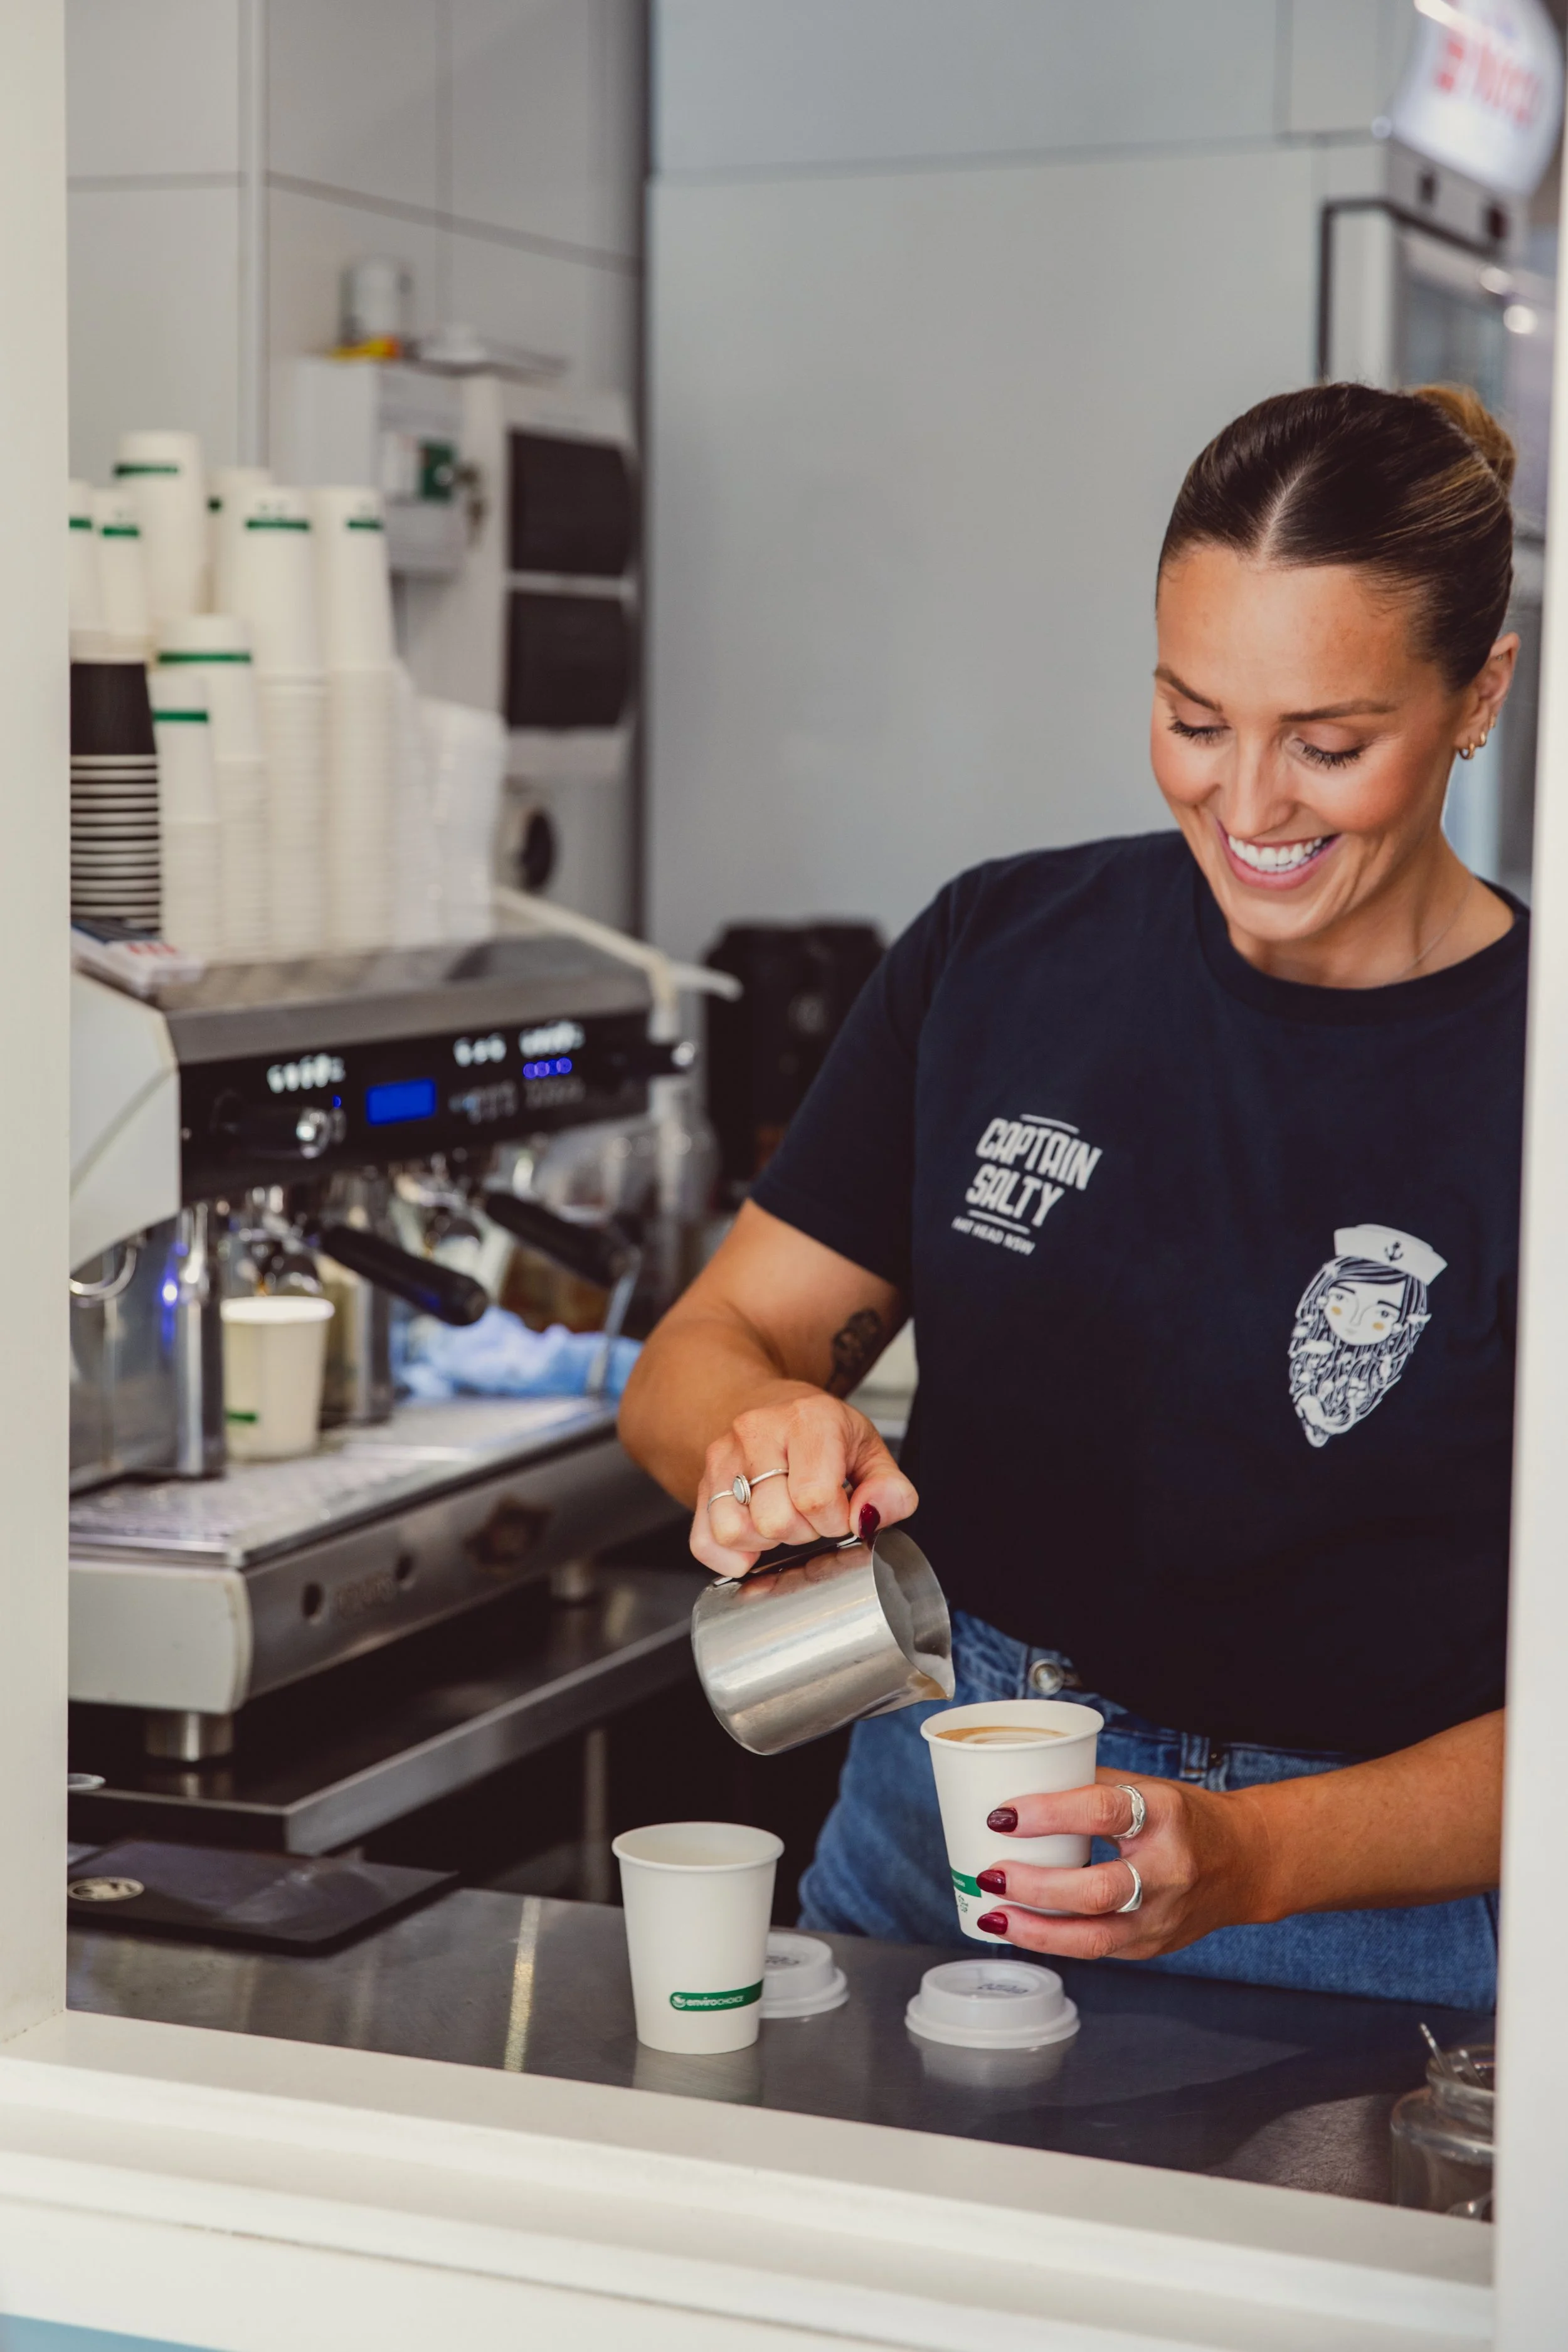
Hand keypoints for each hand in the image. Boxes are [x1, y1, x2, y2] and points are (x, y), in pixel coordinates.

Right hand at [690, 1387, 917, 1575]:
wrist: (770, 1405)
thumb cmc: (821, 1431)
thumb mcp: (869, 1449)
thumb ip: (889, 1489)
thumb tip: (871, 1517)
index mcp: (808, 1419)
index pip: (815, 1498)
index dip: (835, 1520)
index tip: (841, 1509)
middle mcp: (757, 1432)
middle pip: (774, 1520)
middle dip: (802, 1532)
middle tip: (811, 1513)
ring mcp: (723, 1457)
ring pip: (735, 1532)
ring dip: (765, 1541)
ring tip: (783, 1516)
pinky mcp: (702, 1482)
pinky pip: (704, 1542)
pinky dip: (730, 1555)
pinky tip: (755, 1539)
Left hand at [970, 1769, 1269, 1960]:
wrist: (1245, 1863)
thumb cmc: (1185, 1817)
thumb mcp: (1147, 1787)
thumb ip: (1089, 1786)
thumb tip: (1017, 1783)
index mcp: (1165, 1816)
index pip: (1102, 1813)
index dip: (1048, 1814)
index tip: (1002, 1815)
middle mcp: (1168, 1871)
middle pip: (1097, 1889)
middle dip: (1035, 1886)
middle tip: (991, 1874)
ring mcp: (1163, 1916)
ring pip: (1094, 1937)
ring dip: (1036, 1930)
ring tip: (993, 1915)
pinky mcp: (1152, 1945)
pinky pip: (1096, 1948)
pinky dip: (1053, 1940)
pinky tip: (1020, 1927)